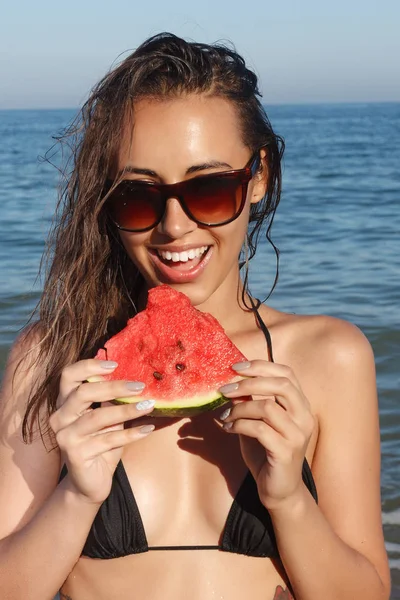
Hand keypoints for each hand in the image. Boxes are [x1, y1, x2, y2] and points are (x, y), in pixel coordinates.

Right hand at [49, 359, 154, 503]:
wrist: (90, 483)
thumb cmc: (101, 444)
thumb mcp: (108, 418)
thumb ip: (112, 400)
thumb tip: (133, 379)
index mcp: (65, 403)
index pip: (69, 376)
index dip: (89, 366)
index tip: (115, 364)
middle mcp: (60, 418)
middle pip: (83, 393)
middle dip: (114, 387)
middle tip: (139, 386)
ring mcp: (65, 437)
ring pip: (98, 417)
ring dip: (127, 410)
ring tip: (149, 405)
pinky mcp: (75, 455)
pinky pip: (107, 440)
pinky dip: (130, 434)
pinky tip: (147, 429)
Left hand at [218, 360, 314, 510]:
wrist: (279, 491)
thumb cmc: (267, 453)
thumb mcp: (258, 422)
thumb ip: (251, 402)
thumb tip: (231, 382)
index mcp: (300, 405)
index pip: (287, 373)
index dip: (261, 366)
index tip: (236, 367)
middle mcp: (304, 417)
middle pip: (281, 385)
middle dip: (249, 383)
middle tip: (225, 389)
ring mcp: (297, 435)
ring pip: (268, 407)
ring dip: (240, 408)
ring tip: (225, 416)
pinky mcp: (286, 452)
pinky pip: (260, 429)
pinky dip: (239, 425)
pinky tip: (228, 429)